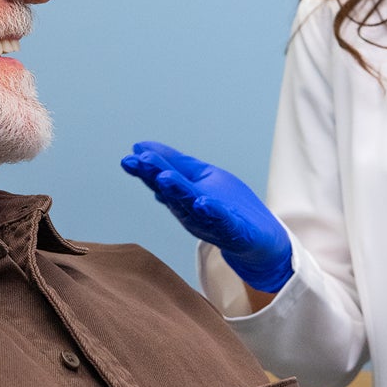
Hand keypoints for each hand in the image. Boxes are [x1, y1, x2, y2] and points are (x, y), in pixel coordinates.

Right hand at [121, 141, 292, 292]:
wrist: (258, 239)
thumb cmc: (226, 206)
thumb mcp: (198, 178)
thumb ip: (172, 163)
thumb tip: (140, 146)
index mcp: (183, 196)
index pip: (161, 180)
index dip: (146, 170)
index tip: (128, 158)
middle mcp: (191, 209)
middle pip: (171, 192)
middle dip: (155, 177)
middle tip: (141, 162)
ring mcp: (212, 221)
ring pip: (191, 206)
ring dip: (178, 192)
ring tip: (166, 178)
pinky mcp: (234, 230)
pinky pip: (221, 221)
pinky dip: (212, 212)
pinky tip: (203, 202)